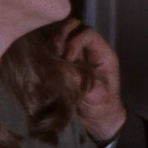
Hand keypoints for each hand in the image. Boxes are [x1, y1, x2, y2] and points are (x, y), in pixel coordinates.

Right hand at [53, 19, 127, 143]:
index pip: (87, 33)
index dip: (74, 41)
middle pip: (72, 27)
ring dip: (52, 44)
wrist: (99, 120)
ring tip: (48, 59)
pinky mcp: (64, 62)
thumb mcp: (95, 95)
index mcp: (102, 53)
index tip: (68, 59)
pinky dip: (47, 52)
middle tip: (55, 54)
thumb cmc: (103, 107)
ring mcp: (75, 54)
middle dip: (61, 36)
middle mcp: (88, 49)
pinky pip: (53, 48)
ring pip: (61, 35)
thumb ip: (79, 79)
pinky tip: (44, 63)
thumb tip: (59, 65)